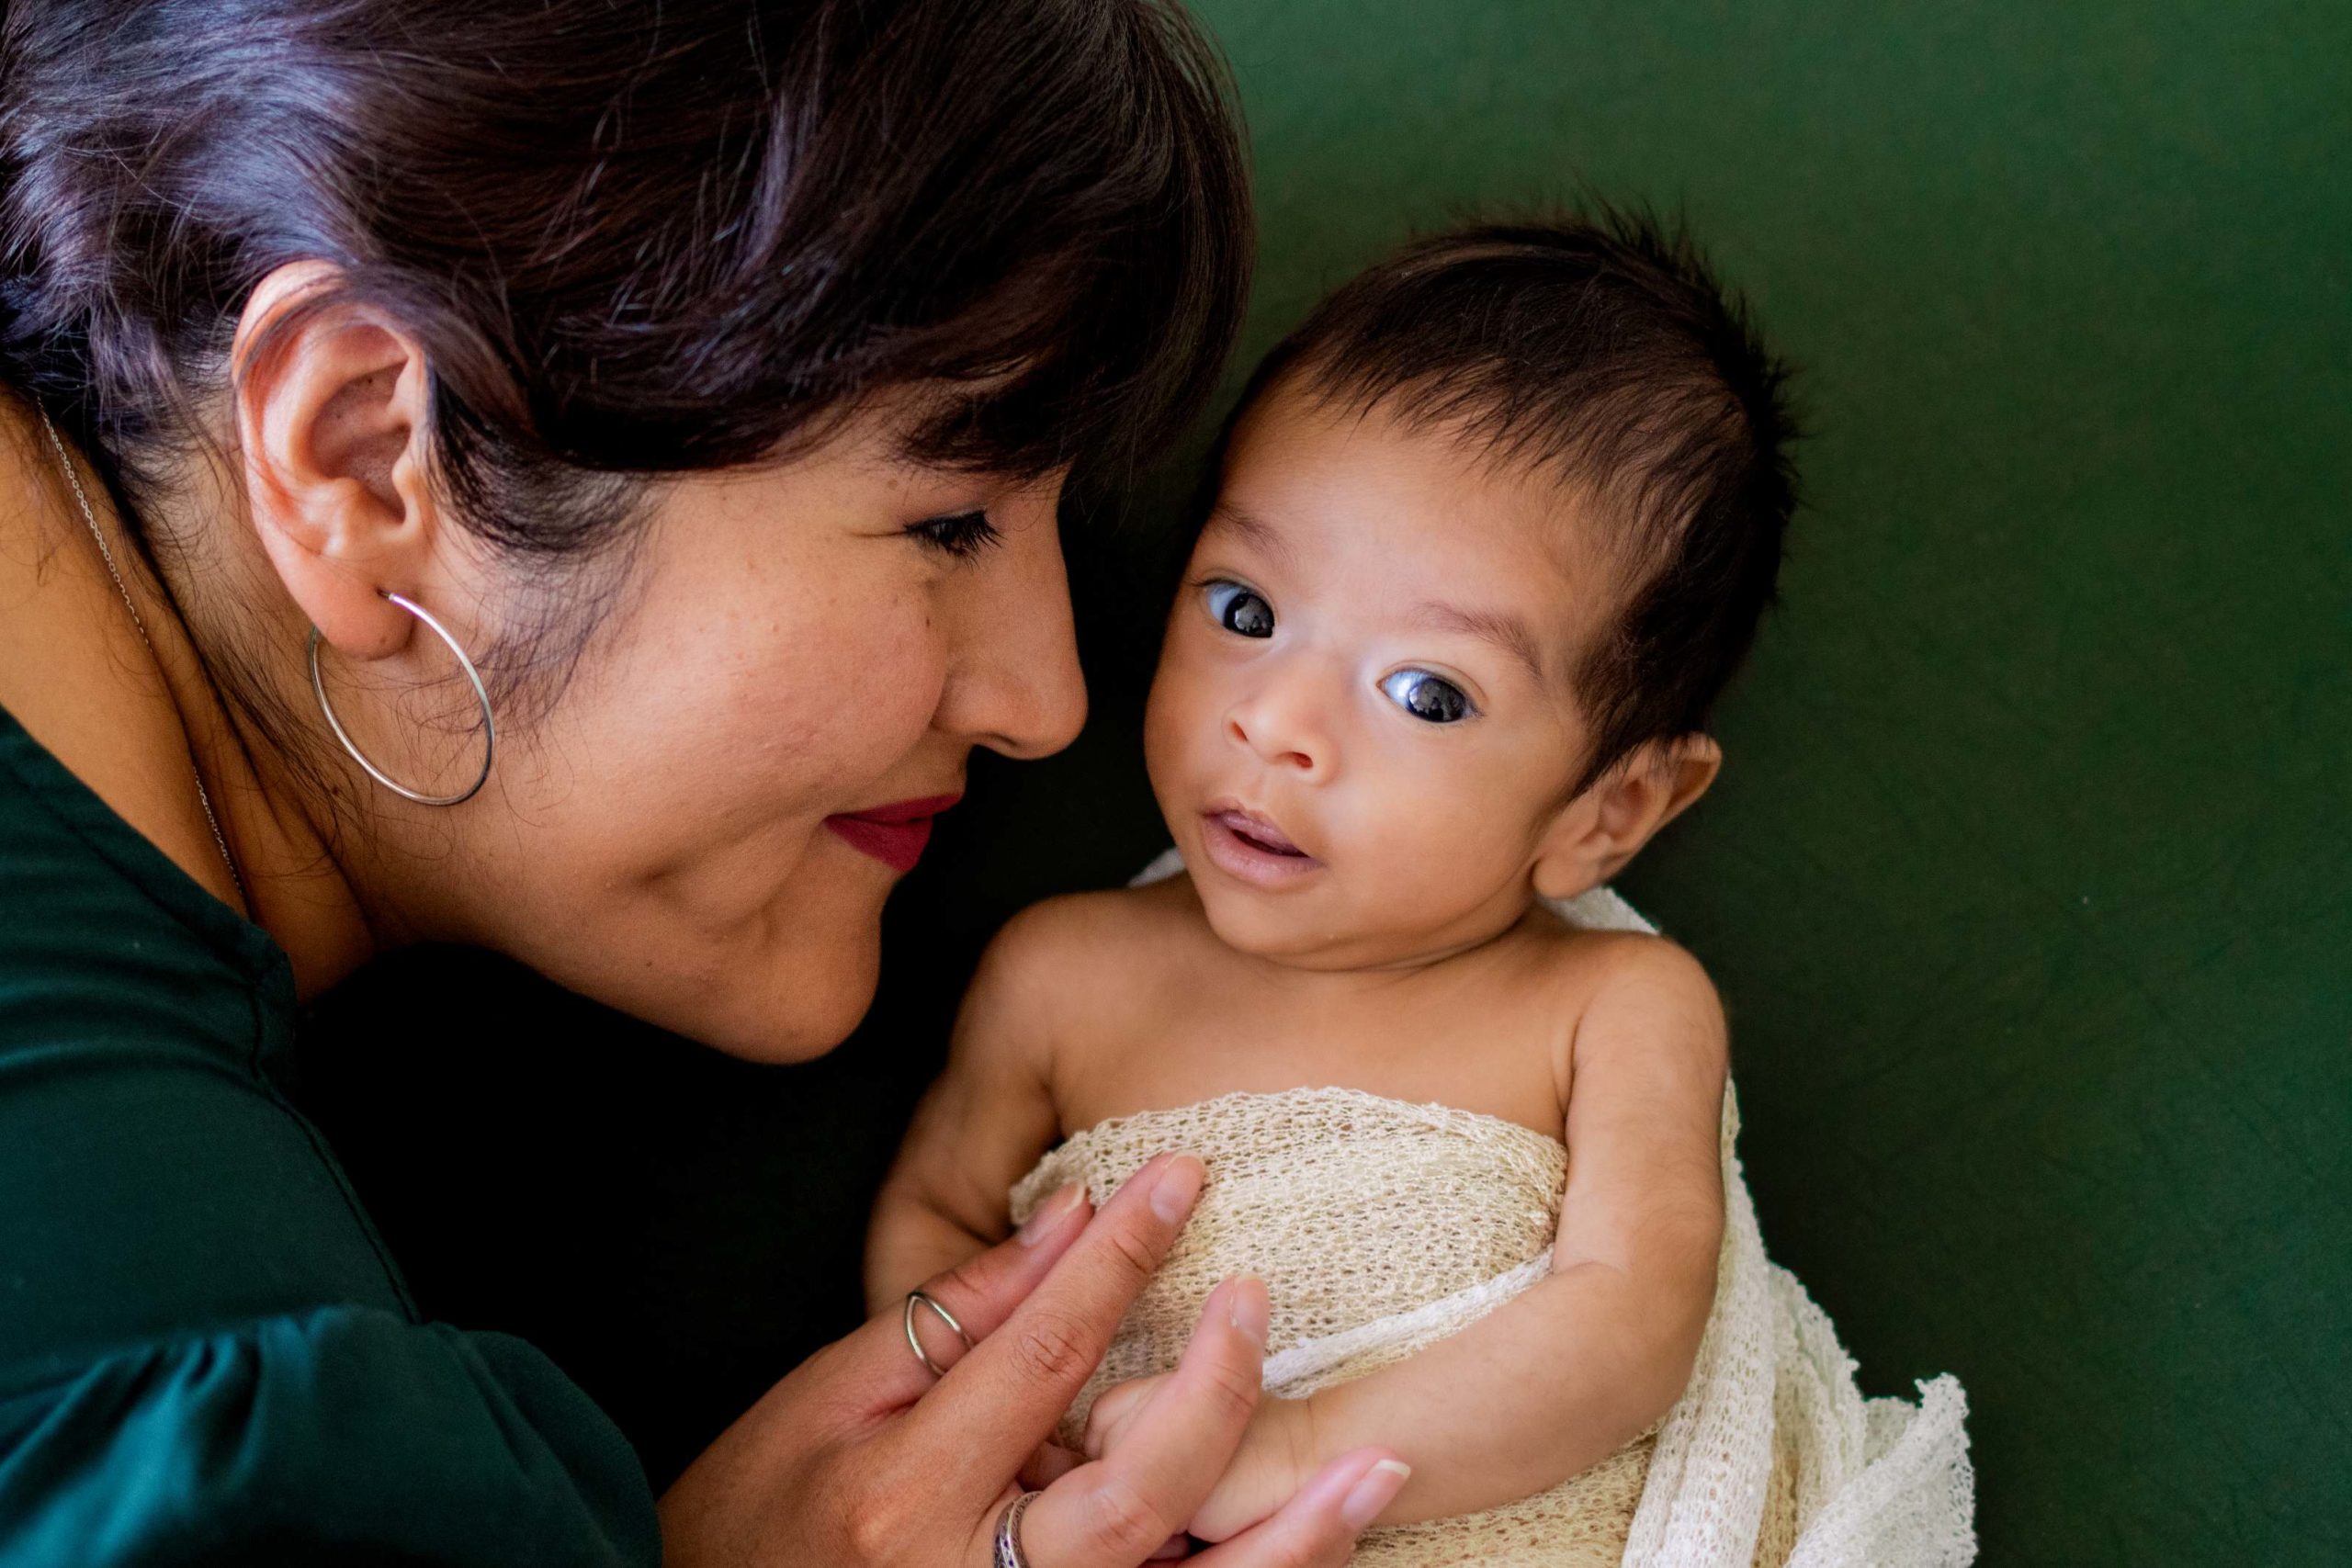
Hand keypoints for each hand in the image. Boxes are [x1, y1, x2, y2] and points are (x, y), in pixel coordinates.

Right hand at [659, 1151, 1411, 1566]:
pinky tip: (1319, 1550)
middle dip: (1216, 1390)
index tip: (1182, 1174)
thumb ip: (954, 1318)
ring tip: (1376, 1469)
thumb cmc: (754, 1514)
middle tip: (1259, 1302)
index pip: (1046, 1355)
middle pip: (1139, 1489)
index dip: (1121, 1258)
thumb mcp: (824, 1402)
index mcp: (909, 1494)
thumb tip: (1068, 1221)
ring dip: (1291, 1540)